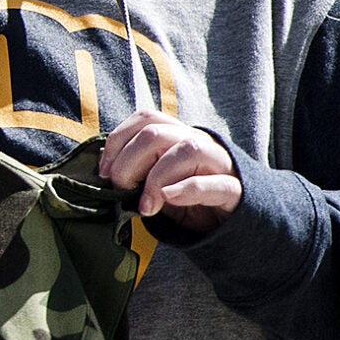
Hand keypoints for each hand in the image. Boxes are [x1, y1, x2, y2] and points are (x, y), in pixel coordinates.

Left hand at [100, 110, 241, 233]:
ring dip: (156, 178)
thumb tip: (104, 175)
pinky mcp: (235, 190)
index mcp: (177, 135)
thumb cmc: (187, 197)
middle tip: (122, 190)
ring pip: (188, 150)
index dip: (118, 141)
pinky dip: (189, 188)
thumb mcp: (157, 181)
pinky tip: (168, 198)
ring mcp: (219, 163)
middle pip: (157, 134)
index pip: (145, 118)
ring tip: (145, 207)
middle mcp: (198, 142)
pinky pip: (216, 183)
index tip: (104, 172)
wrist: (233, 220)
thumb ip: (136, 172)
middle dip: (129, 162)